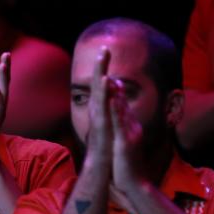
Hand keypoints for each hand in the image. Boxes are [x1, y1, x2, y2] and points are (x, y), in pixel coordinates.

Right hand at [86, 47, 113, 161]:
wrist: (103, 165)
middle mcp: (97, 110)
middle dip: (100, 65)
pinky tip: (105, 79)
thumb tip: (115, 96)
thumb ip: (112, 110)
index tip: (105, 52)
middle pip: (98, 83)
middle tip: (103, 48)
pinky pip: (102, 104)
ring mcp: (98, 116)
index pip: (102, 85)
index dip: (103, 69)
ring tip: (101, 56)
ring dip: (100, 72)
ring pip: (99, 91)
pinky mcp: (101, 123)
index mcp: (101, 109)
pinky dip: (103, 91)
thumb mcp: (111, 125)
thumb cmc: (107, 147)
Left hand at [109, 81, 145, 193]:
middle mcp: (132, 129)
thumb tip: (118, 131)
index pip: (123, 107)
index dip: (117, 94)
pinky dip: (116, 110)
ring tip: (110, 78)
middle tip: (110, 71)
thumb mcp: (124, 147)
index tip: (111, 79)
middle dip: (116, 88)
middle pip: (123, 105)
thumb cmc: (127, 168)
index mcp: (130, 129)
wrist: (135, 185)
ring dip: (116, 94)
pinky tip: (111, 99)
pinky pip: (119, 123)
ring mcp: (129, 134)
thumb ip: (122, 137)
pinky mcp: (125, 142)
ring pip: (122, 111)